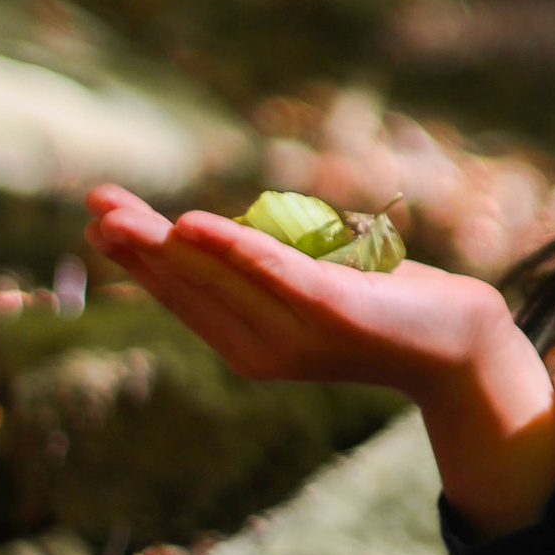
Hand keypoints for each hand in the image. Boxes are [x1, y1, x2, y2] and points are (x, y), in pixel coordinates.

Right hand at [83, 184, 512, 397]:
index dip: (139, 258)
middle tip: (94, 205)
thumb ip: (267, 275)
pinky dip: (229, 247)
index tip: (100, 219)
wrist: (460, 344)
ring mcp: (296, 332)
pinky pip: (271, 271)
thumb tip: (218, 236)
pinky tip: (190, 225)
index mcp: (250, 348)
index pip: (182, 296)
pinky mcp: (331, 310)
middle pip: (188, 286)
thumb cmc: (387, 308)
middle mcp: (263, 349)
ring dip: (165, 241)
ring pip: (216, 276)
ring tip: (120, 215)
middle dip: (137, 245)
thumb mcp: (314, 290)